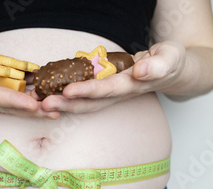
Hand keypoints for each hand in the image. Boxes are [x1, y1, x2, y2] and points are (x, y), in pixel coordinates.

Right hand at [0, 45, 58, 118]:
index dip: (12, 101)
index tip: (32, 105)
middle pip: (6, 106)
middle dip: (30, 111)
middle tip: (55, 112)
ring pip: (9, 103)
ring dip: (31, 108)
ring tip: (55, 108)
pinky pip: (6, 94)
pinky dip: (24, 96)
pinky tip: (40, 94)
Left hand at [38, 41, 186, 113]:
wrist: (171, 70)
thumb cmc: (171, 62)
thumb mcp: (171, 58)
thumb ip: (159, 65)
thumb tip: (141, 71)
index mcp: (132, 86)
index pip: (107, 90)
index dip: (88, 91)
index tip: (68, 91)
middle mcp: (118, 94)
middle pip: (90, 103)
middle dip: (66, 104)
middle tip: (43, 103)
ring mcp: (111, 93)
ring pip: (84, 103)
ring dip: (63, 104)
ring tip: (40, 103)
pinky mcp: (105, 89)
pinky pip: (84, 96)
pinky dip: (66, 97)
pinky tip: (50, 95)